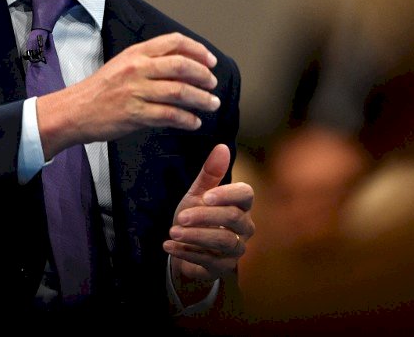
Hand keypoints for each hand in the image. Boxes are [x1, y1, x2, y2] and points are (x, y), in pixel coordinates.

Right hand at [36, 33, 220, 157]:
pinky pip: (169, 115)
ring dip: (201, 99)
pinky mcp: (134, 114)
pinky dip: (187, 120)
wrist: (74, 111)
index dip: (197, 50)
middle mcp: (137, 68)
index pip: (174, 42)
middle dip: (203, 75)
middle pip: (181, 65)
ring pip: (179, 91)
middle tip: (213, 84)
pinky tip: (194, 122)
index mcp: (135, 53)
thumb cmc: (99, 90)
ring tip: (211, 104)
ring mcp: (135, 91)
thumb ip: (149, 63)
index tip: (210, 61)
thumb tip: (183, 66)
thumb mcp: (122, 65)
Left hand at [164, 144, 254, 304]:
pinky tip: (168, 246)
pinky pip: (209, 260)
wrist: (187, 250)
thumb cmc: (197, 216)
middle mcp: (244, 227)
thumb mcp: (198, 194)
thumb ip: (210, 174)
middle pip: (233, 218)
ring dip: (195, 236)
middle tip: (180, 216)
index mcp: (241, 205)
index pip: (245, 195)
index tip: (205, 196)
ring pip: (224, 241)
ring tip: (172, 231)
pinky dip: (186, 252)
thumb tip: (221, 146)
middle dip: (205, 216)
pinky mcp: (223, 268)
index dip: (227, 194)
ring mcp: (236, 249)